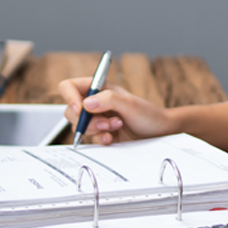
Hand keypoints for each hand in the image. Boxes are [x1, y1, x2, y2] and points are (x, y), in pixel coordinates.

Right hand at [57, 77, 176, 144]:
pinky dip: (100, 140)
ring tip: (116, 127)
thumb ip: (108, 100)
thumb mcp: (129, 103)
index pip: (69, 87)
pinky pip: (89, 140)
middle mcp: (94, 103)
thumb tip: (86, 104)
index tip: (80, 108)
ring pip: (79, 127)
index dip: (69, 97)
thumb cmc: (148, 114)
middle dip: (87, 120)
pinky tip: (113, 138)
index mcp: (98, 88)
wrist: (159, 133)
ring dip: (96, 130)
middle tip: (107, 122)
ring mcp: (96, 120)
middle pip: (71, 111)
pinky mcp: (100, 135)